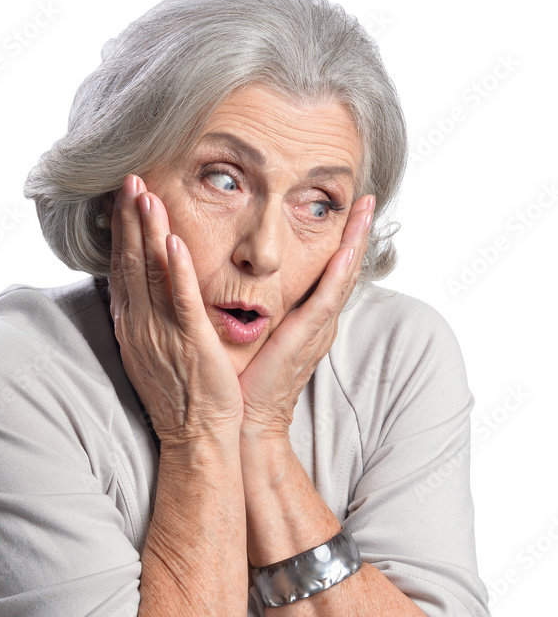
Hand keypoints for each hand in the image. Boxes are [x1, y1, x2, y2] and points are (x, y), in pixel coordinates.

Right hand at [108, 174, 243, 445]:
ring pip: (150, 274)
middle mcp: (141, 325)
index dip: (120, 231)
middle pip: (130, 262)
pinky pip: (180, 302)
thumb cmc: (180, 396)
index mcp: (134, 326)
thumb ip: (148, 317)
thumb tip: (143, 289)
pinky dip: (176, 271)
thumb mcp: (154, 351)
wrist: (194, 437)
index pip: (122, 269)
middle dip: (128, 218)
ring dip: (146, 232)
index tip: (119, 197)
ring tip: (144, 193)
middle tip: (128, 178)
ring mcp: (163, 333)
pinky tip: (173, 242)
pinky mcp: (190, 343)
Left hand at [238, 195, 375, 437]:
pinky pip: (327, 299)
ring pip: (344, 276)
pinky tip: (347, 248)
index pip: (332, 272)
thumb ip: (263, 312)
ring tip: (365, 208)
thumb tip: (250, 288)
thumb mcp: (260, 336)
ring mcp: (317, 329)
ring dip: (356, 241)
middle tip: (368, 198)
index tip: (349, 208)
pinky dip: (339, 272)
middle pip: (346, 268)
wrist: (250, 418)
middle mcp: (320, 322)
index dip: (343, 240)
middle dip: (358, 232)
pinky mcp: (305, 338)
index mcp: (310, 320)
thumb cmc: (249, 381)